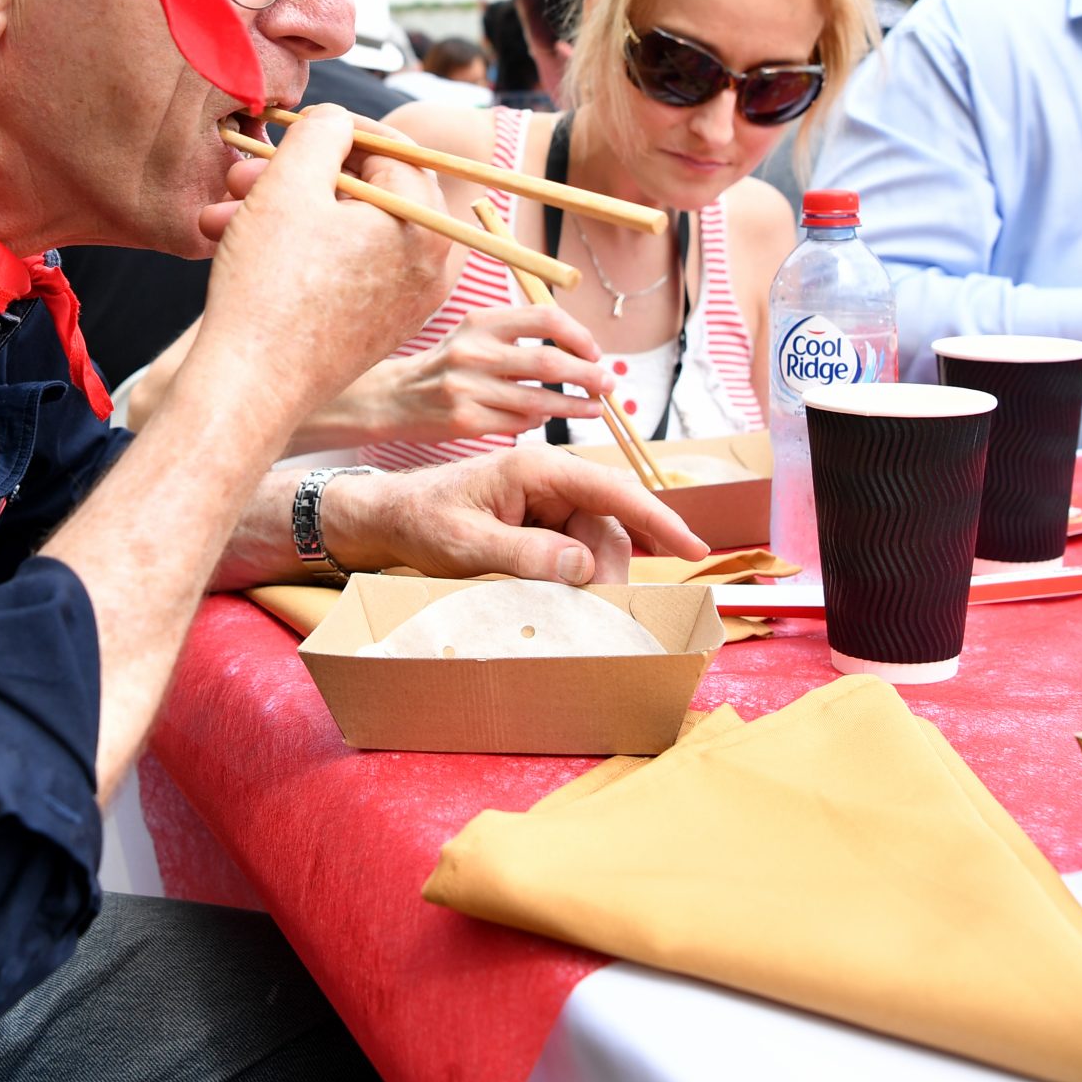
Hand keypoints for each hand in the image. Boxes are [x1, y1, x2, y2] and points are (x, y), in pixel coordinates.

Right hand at [184, 105, 460, 428]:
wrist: (250, 388)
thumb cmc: (270, 287)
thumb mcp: (290, 183)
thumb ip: (323, 131)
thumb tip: (339, 122)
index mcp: (427, 225)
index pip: (394, 150)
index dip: (337, 130)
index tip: (293, 130)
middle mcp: (433, 266)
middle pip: (371, 192)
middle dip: (302, 177)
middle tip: (245, 176)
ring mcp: (409, 301)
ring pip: (350, 231)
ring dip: (287, 214)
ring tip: (221, 216)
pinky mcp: (380, 326)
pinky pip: (349, 268)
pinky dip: (303, 252)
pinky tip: (243, 248)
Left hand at [320, 446, 708, 585]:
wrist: (388, 518)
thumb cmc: (422, 521)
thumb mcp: (468, 544)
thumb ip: (526, 554)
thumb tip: (584, 565)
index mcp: (536, 468)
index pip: (614, 490)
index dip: (659, 520)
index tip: (693, 549)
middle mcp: (548, 478)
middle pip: (610, 523)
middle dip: (615, 567)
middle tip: (602, 613)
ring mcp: (545, 499)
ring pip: (596, 540)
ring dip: (596, 576)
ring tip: (578, 610)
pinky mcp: (538, 519)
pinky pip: (575, 547)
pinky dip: (579, 574)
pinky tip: (570, 598)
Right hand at [360, 305, 613, 442]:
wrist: (394, 397)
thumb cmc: (447, 364)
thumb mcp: (475, 334)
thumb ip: (518, 334)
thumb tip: (579, 349)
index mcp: (481, 322)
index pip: (545, 318)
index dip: (579, 336)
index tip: (595, 352)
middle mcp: (474, 352)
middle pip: (550, 363)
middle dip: (590, 376)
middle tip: (610, 385)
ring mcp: (468, 389)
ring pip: (540, 401)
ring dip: (575, 407)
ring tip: (595, 408)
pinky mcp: (465, 421)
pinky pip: (518, 424)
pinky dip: (538, 422)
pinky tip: (545, 419)